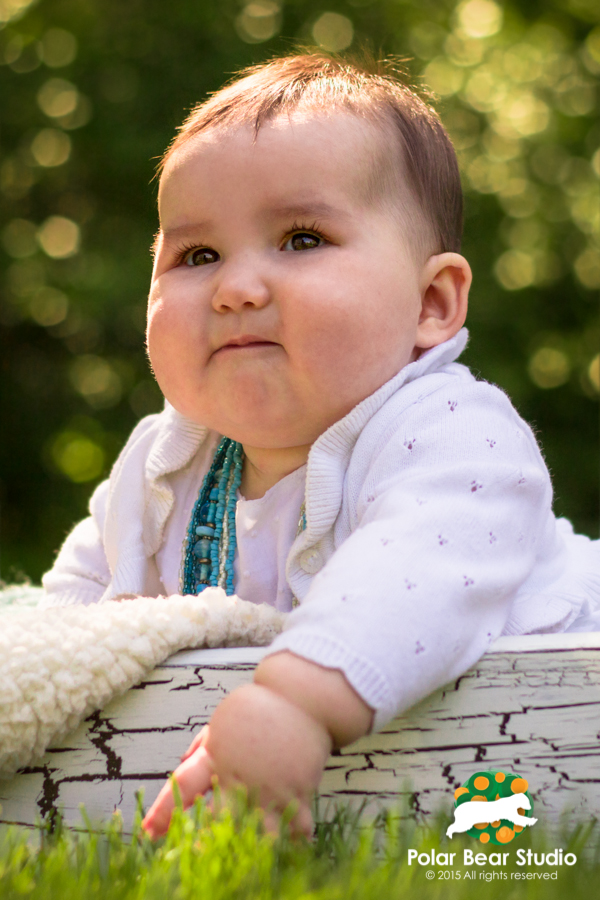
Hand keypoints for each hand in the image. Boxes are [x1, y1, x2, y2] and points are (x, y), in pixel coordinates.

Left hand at [141, 683, 331, 838]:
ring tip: (247, 860)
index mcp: (218, 756)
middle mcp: (240, 776)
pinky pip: (297, 826)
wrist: (301, 697)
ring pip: (257, 830)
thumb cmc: (260, 704)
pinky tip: (292, 852)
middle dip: (207, 840)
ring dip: (251, 846)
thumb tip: (182, 761)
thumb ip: (202, 743)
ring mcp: (269, 786)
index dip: (164, 810)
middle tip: (197, 856)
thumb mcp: (223, 718)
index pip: (184, 785)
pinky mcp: (297, 790)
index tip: (149, 831)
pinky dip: (296, 842)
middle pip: (218, 818)